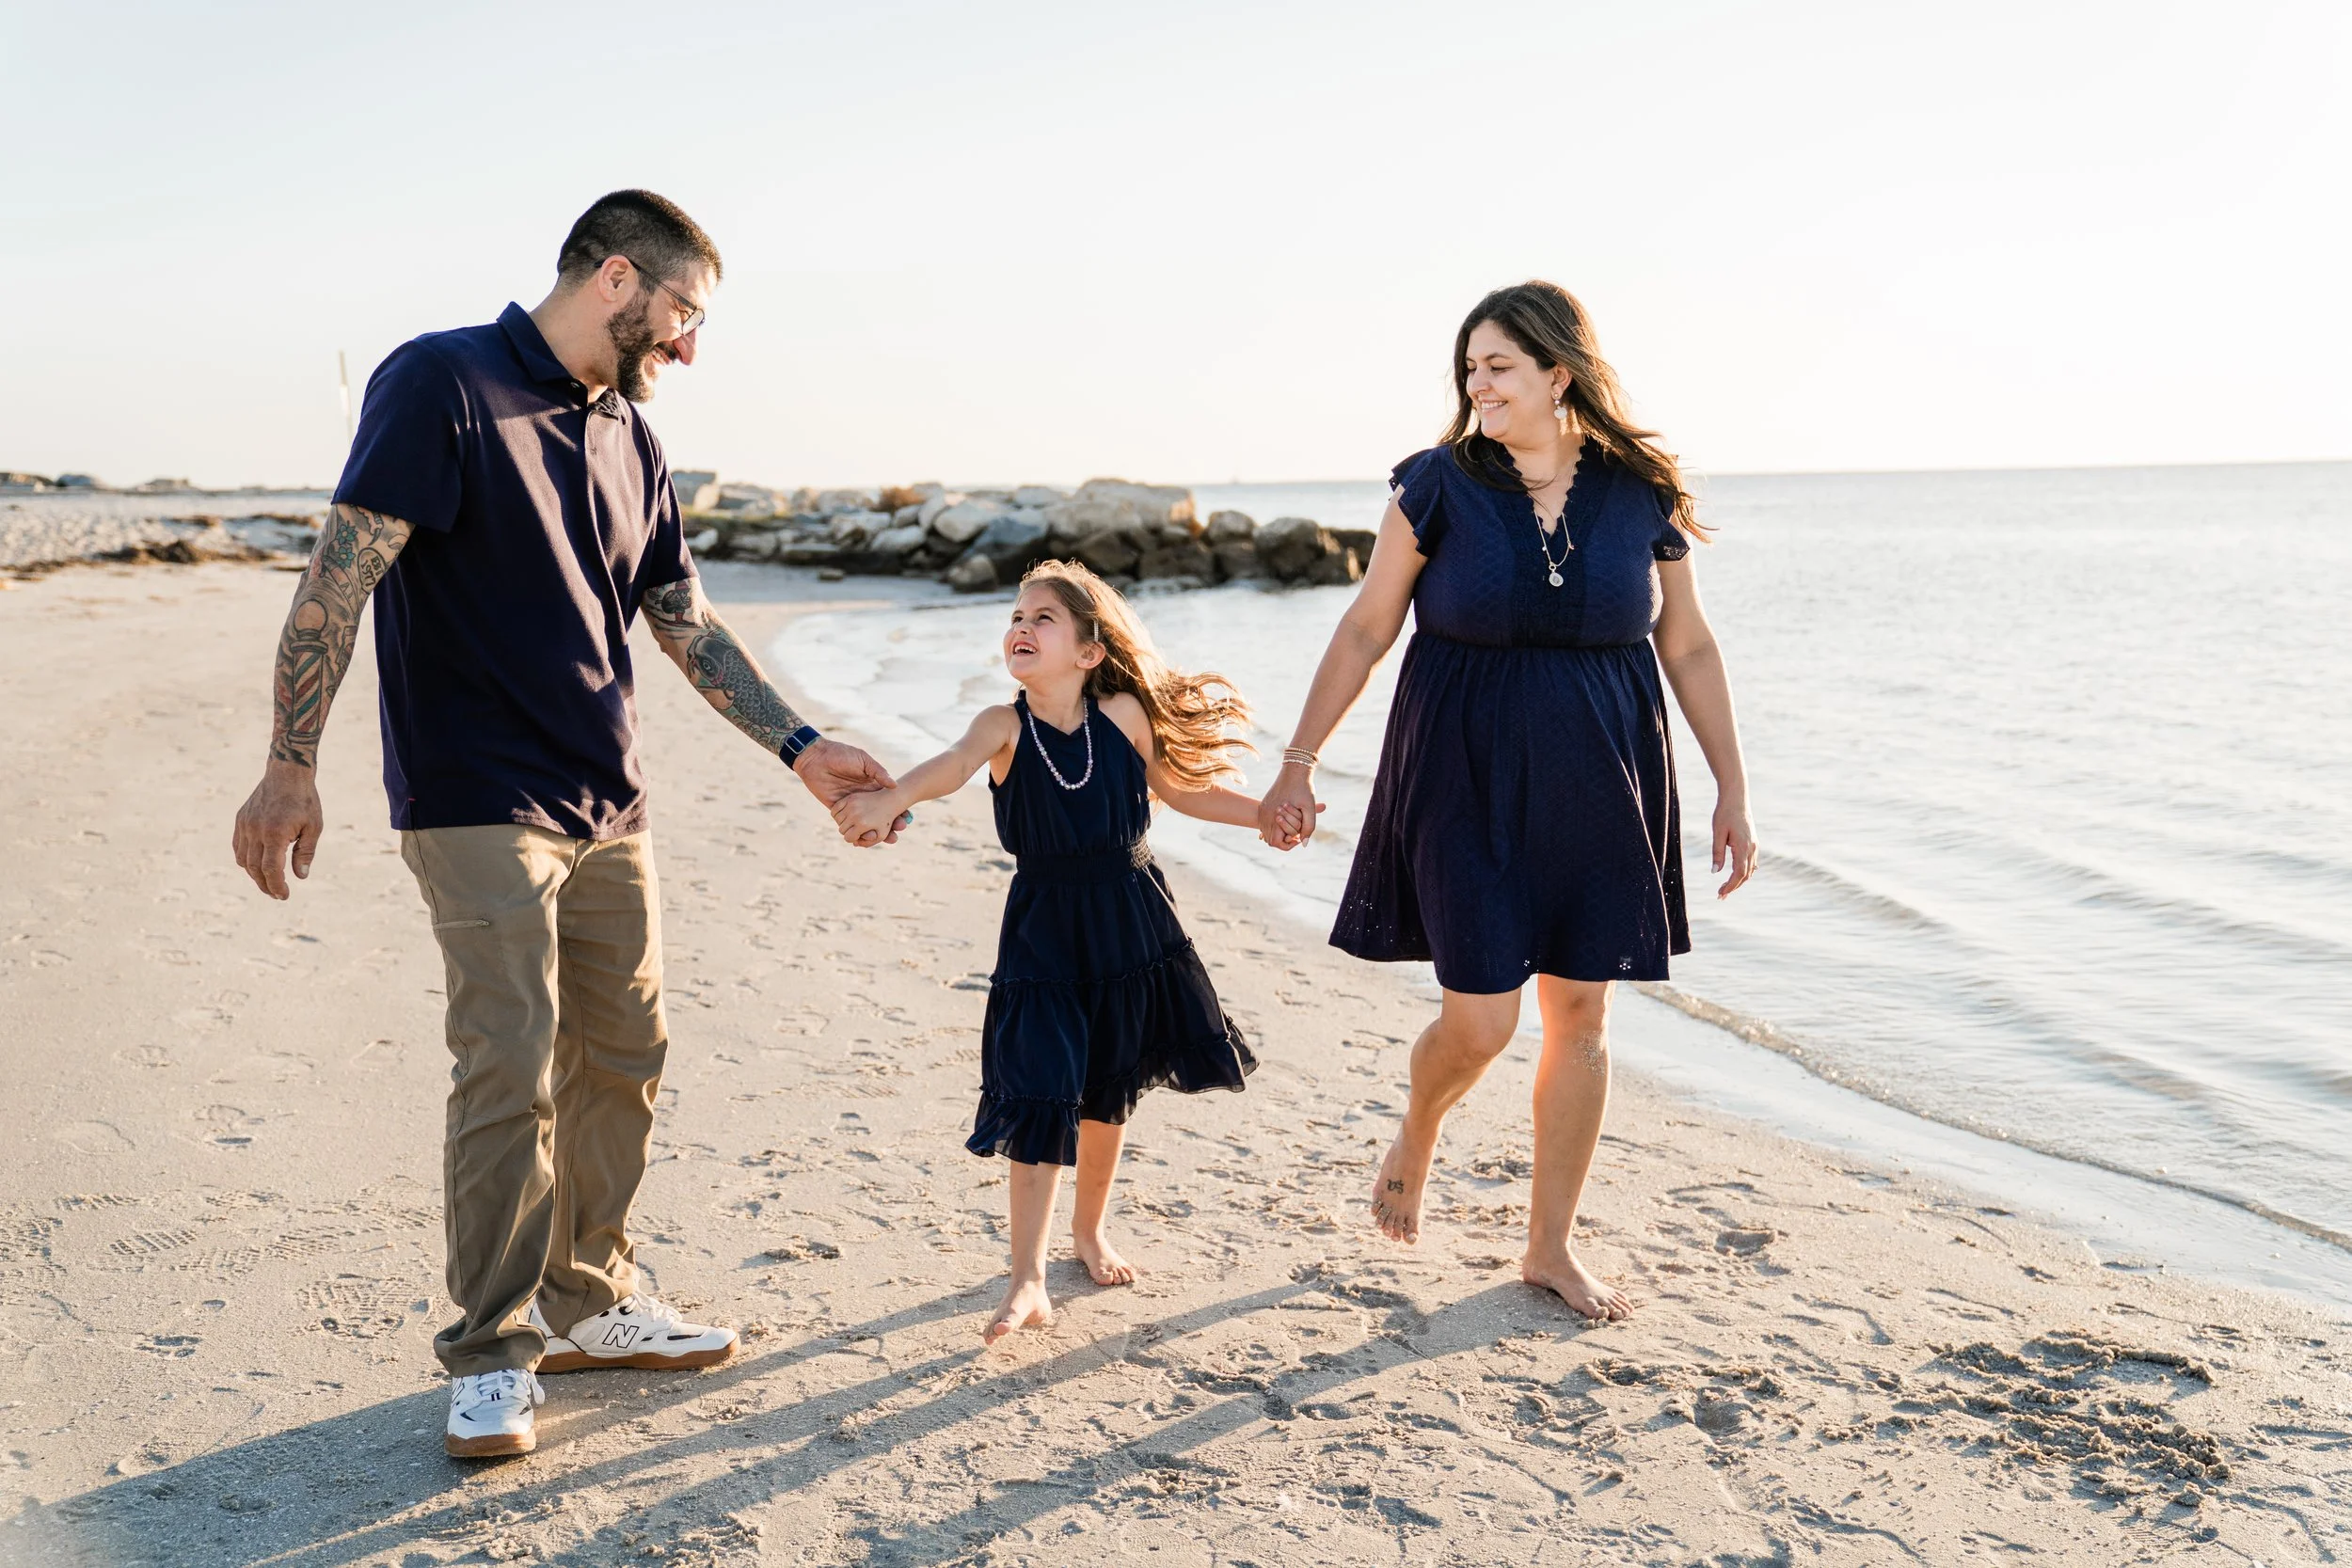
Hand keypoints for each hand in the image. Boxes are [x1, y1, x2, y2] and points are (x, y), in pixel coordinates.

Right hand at [233, 759, 324, 899]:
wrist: (286, 773)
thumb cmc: (305, 800)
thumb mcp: (314, 827)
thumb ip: (306, 853)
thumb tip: (300, 877)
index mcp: (275, 833)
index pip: (271, 869)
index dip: (276, 886)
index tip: (284, 896)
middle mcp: (255, 830)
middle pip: (255, 869)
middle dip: (266, 885)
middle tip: (277, 895)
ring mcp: (244, 825)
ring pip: (243, 860)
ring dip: (254, 875)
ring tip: (269, 883)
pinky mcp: (240, 820)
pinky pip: (238, 847)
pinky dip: (246, 860)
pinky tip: (258, 866)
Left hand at [794, 738, 909, 844]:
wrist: (816, 757)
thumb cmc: (841, 754)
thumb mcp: (863, 760)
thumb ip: (878, 772)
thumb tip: (894, 785)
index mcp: (871, 785)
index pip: (887, 800)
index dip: (898, 809)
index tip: (907, 817)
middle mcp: (862, 797)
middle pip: (879, 814)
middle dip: (891, 824)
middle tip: (900, 831)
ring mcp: (850, 805)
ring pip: (865, 823)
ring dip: (876, 831)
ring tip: (889, 838)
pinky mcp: (836, 809)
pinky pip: (847, 824)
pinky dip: (857, 832)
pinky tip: (866, 839)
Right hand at [1257, 763, 1322, 849]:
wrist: (1294, 771)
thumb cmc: (1303, 789)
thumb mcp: (1310, 809)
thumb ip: (1308, 828)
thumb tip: (1303, 843)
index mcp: (1274, 817)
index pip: (1276, 843)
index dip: (1288, 844)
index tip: (1298, 837)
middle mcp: (1265, 816)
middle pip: (1271, 839)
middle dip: (1284, 838)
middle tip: (1296, 831)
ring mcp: (1262, 810)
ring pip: (1267, 832)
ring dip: (1279, 832)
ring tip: (1292, 824)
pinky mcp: (1263, 806)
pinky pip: (1265, 822)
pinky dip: (1274, 825)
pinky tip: (1286, 819)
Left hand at [1712, 795, 1757, 897]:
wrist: (1736, 798)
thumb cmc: (1724, 813)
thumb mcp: (1717, 833)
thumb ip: (1717, 853)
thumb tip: (1715, 872)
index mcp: (1743, 847)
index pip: (1738, 874)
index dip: (1731, 886)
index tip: (1721, 894)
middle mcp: (1752, 848)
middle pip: (1745, 875)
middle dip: (1733, 887)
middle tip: (1720, 896)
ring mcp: (1755, 845)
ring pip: (1750, 869)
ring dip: (1739, 880)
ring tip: (1726, 888)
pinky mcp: (1754, 842)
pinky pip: (1751, 862)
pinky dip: (1745, 871)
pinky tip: (1737, 875)